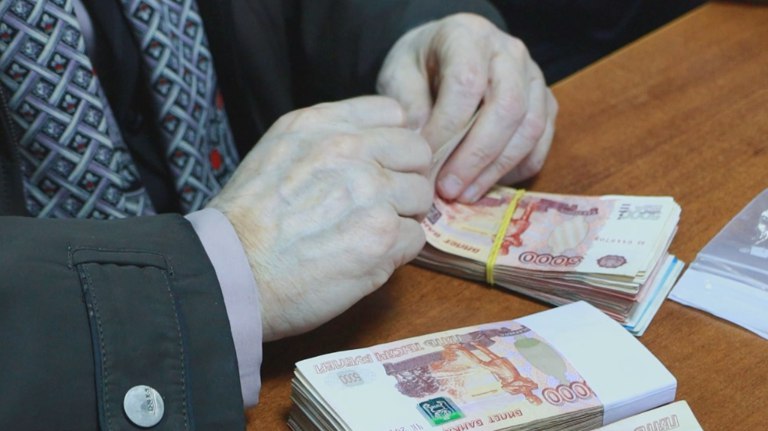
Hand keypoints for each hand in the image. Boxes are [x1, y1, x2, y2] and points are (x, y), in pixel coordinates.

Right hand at [208, 96, 432, 340]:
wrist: (230, 273)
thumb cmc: (248, 222)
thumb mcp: (278, 152)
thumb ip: (326, 139)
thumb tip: (374, 146)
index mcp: (322, 125)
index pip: (394, 113)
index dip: (393, 144)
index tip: (381, 166)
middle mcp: (350, 150)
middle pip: (417, 153)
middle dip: (405, 179)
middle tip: (379, 204)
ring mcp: (370, 192)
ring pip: (422, 195)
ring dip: (402, 216)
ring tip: (367, 234)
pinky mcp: (381, 236)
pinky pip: (416, 236)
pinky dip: (397, 251)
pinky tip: (365, 257)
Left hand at [377, 13, 557, 202]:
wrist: (442, 56)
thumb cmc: (418, 69)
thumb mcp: (398, 76)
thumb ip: (408, 105)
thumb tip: (423, 145)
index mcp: (468, 36)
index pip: (467, 83)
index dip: (447, 128)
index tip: (425, 161)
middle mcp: (508, 53)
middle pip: (507, 108)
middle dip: (476, 156)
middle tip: (448, 189)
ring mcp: (533, 78)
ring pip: (530, 128)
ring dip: (496, 169)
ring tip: (463, 194)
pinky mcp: (545, 104)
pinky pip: (541, 143)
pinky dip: (516, 170)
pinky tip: (485, 184)